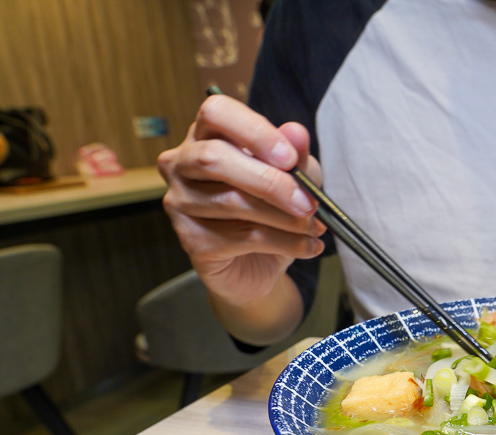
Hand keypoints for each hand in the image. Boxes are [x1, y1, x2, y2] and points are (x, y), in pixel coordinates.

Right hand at [157, 94, 325, 308]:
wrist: (263, 262)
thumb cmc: (274, 207)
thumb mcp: (296, 176)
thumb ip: (297, 155)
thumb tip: (296, 131)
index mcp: (207, 134)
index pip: (216, 112)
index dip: (254, 131)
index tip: (289, 158)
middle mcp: (183, 163)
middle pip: (214, 158)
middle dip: (269, 182)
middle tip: (308, 202)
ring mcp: (180, 202)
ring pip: (231, 202)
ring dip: (284, 218)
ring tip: (315, 227)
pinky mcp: (191, 240)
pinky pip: (240, 237)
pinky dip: (284, 243)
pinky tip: (307, 246)